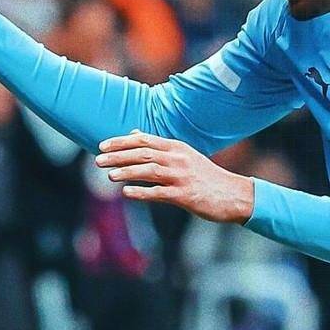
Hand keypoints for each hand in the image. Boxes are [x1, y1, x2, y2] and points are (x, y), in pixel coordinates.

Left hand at [96, 131, 255, 223]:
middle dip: (119, 156)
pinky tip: (126, 193)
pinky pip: (160, 192)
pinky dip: (142, 192)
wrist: (232, 194)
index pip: (144, 140)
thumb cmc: (203, 175)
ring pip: (150, 171)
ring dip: (128, 172)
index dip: (121, 142)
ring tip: (109, 175)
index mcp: (176, 147)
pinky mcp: (185, 195)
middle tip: (97, 160)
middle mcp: (178, 159)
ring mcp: (182, 177)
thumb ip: (157, 146)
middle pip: (143, 154)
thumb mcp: (182, 155)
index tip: (102, 146)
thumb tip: (133, 134)